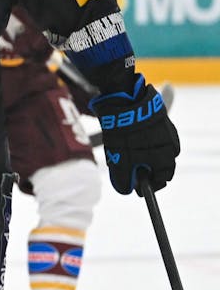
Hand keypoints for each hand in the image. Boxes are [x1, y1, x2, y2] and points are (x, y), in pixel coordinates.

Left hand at [89, 75, 179, 194]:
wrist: (123, 99)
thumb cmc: (123, 131)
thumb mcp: (119, 158)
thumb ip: (123, 177)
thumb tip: (125, 190)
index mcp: (165, 157)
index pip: (162, 178)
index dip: (149, 185)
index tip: (138, 188)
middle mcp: (171, 145)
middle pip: (160, 165)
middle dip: (146, 169)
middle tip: (131, 169)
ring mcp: (167, 131)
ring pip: (157, 150)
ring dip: (144, 154)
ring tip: (127, 152)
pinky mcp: (160, 119)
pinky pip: (154, 137)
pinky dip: (144, 141)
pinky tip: (131, 139)